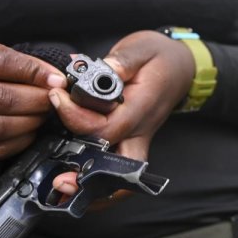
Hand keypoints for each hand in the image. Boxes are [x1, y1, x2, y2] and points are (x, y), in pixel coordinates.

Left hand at [49, 31, 194, 199]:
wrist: (180, 67)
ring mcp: (136, 141)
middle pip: (116, 167)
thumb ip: (123, 60)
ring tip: (61, 188)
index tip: (57, 96)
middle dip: (87, 177)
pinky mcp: (129, 143)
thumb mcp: (142, 49)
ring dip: (92, 188)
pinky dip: (96, 183)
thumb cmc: (160, 57)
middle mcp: (140, 132)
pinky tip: (72, 181)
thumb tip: (102, 71)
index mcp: (141, 108)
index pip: (106, 125)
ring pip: (119, 179)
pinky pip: (115, 172)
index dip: (76, 117)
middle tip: (59, 180)